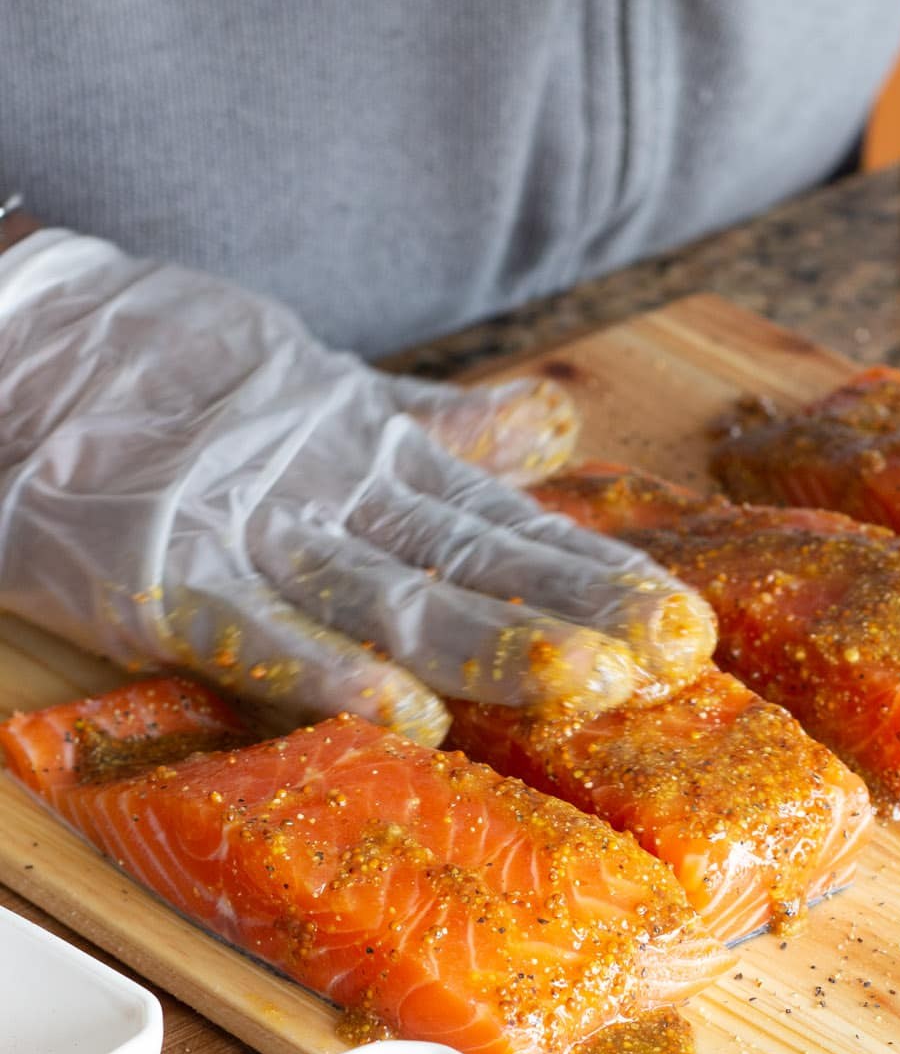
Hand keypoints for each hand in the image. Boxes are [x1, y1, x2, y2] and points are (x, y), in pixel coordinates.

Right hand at [0, 231, 715, 743]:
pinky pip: (256, 630)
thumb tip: (552, 426)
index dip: (597, 575)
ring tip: (583, 680)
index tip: (680, 619)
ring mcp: (254, 532)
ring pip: (390, 596)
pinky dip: (327, 670)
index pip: (509, 528)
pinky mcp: (165, 572)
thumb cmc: (180, 376)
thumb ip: (441, 425)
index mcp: (378, 459)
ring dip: (487, 642)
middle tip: (674, 653)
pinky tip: (404, 712)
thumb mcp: (333, 395)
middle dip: (578, 611)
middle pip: (477, 565)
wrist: (23, 341)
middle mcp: (336, 494)